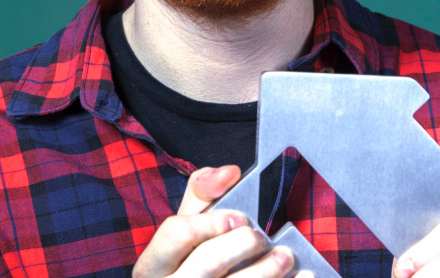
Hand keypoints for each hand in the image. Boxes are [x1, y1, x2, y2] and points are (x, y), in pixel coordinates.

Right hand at [133, 165, 298, 277]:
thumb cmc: (189, 260)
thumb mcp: (186, 228)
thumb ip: (202, 194)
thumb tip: (229, 172)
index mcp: (154, 265)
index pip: (175, 234)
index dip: (209, 223)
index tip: (239, 218)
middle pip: (206, 264)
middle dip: (241, 245)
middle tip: (262, 237)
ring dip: (266, 272)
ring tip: (285, 258)